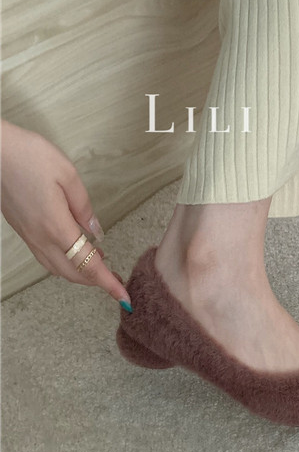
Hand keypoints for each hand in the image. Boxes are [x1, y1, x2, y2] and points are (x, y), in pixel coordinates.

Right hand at [1, 119, 131, 308]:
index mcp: (56, 226)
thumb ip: (84, 208)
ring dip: (80, 274)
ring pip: (56, 268)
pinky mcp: (22, 229)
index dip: (108, 282)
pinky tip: (76, 252)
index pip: (87, 264)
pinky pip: (45, 257)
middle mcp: (40, 237)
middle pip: (72, 273)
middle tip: (117, 282)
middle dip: (96, 282)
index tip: (123, 296)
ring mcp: (28, 235)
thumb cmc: (29, 156)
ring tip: (101, 267)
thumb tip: (95, 231)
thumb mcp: (68, 176)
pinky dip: (64, 263)